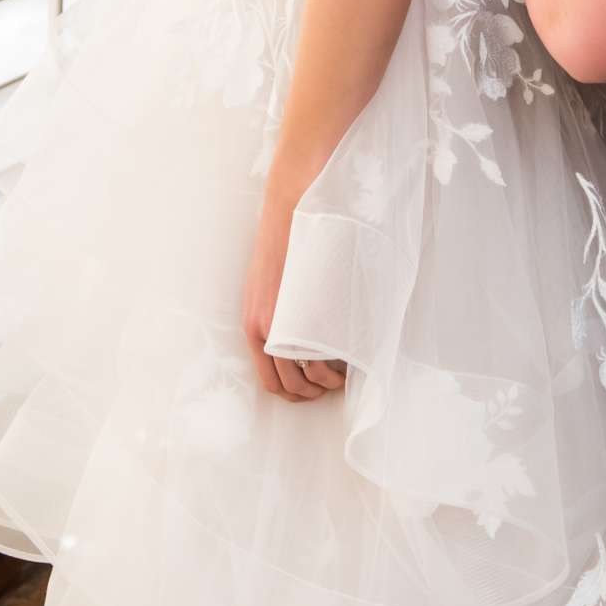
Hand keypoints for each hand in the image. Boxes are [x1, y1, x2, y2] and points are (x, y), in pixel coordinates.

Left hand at [240, 203, 345, 401]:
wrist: (291, 212)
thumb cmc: (284, 247)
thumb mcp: (268, 289)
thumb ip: (277, 320)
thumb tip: (296, 344)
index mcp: (255, 329)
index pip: (271, 383)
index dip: (295, 393)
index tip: (312, 389)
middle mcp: (266, 333)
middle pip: (292, 386)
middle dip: (314, 392)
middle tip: (332, 384)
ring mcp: (288, 325)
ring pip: (312, 376)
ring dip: (330, 382)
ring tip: (344, 372)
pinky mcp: (310, 313)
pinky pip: (326, 355)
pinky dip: (340, 364)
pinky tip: (350, 358)